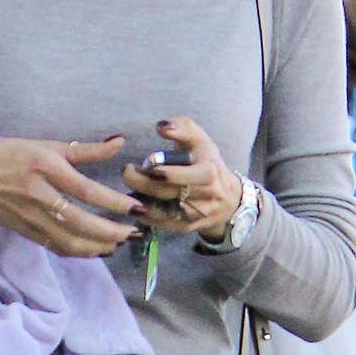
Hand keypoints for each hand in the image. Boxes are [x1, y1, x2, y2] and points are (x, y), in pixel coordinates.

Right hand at [0, 136, 143, 258]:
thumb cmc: (7, 156)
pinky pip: (59, 246)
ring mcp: (31, 217)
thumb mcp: (44, 145)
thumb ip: (84, 150)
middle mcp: (37, 194)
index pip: (85, 189)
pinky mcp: (28, 232)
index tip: (135, 207)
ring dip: (99, 245)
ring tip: (122, 241)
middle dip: (111, 230)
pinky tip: (100, 248)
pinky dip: (82, 251)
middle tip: (136, 231)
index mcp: (43, 167)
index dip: (112, 202)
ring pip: (70, 240)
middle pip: (79, 221)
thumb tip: (119, 143)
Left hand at [122, 116, 241, 240]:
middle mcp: (204, 197)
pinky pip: (162, 224)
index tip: (145, 160)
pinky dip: (146, 215)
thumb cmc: (207, 162)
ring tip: (130, 188)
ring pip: (162, 211)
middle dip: (143, 182)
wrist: (228, 197)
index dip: (160, 169)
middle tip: (127, 172)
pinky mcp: (186, 227)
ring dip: (141, 200)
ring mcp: (195, 215)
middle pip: (166, 192)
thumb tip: (161, 126)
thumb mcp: (200, 140)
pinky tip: (136, 204)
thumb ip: (182, 128)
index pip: (181, 174)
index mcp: (208, 173)